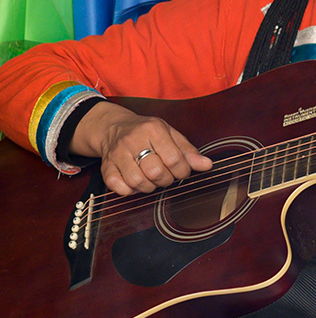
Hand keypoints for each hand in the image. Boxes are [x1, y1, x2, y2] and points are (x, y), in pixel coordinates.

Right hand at [71, 101, 212, 195]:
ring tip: (150, 179)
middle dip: (166, 180)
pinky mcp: (106, 166)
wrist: (113, 127)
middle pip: (156, 172)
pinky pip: (118, 187)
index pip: (174, 159)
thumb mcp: (170, 134)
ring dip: (149, 186)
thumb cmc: (146, 132)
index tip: (181, 170)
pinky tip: (134, 182)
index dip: (182, 171)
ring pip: (138, 182)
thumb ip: (188, 151)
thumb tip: (206, 165)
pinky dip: (129, 190)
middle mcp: (133, 140)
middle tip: (165, 175)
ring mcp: (117, 154)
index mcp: (153, 129)